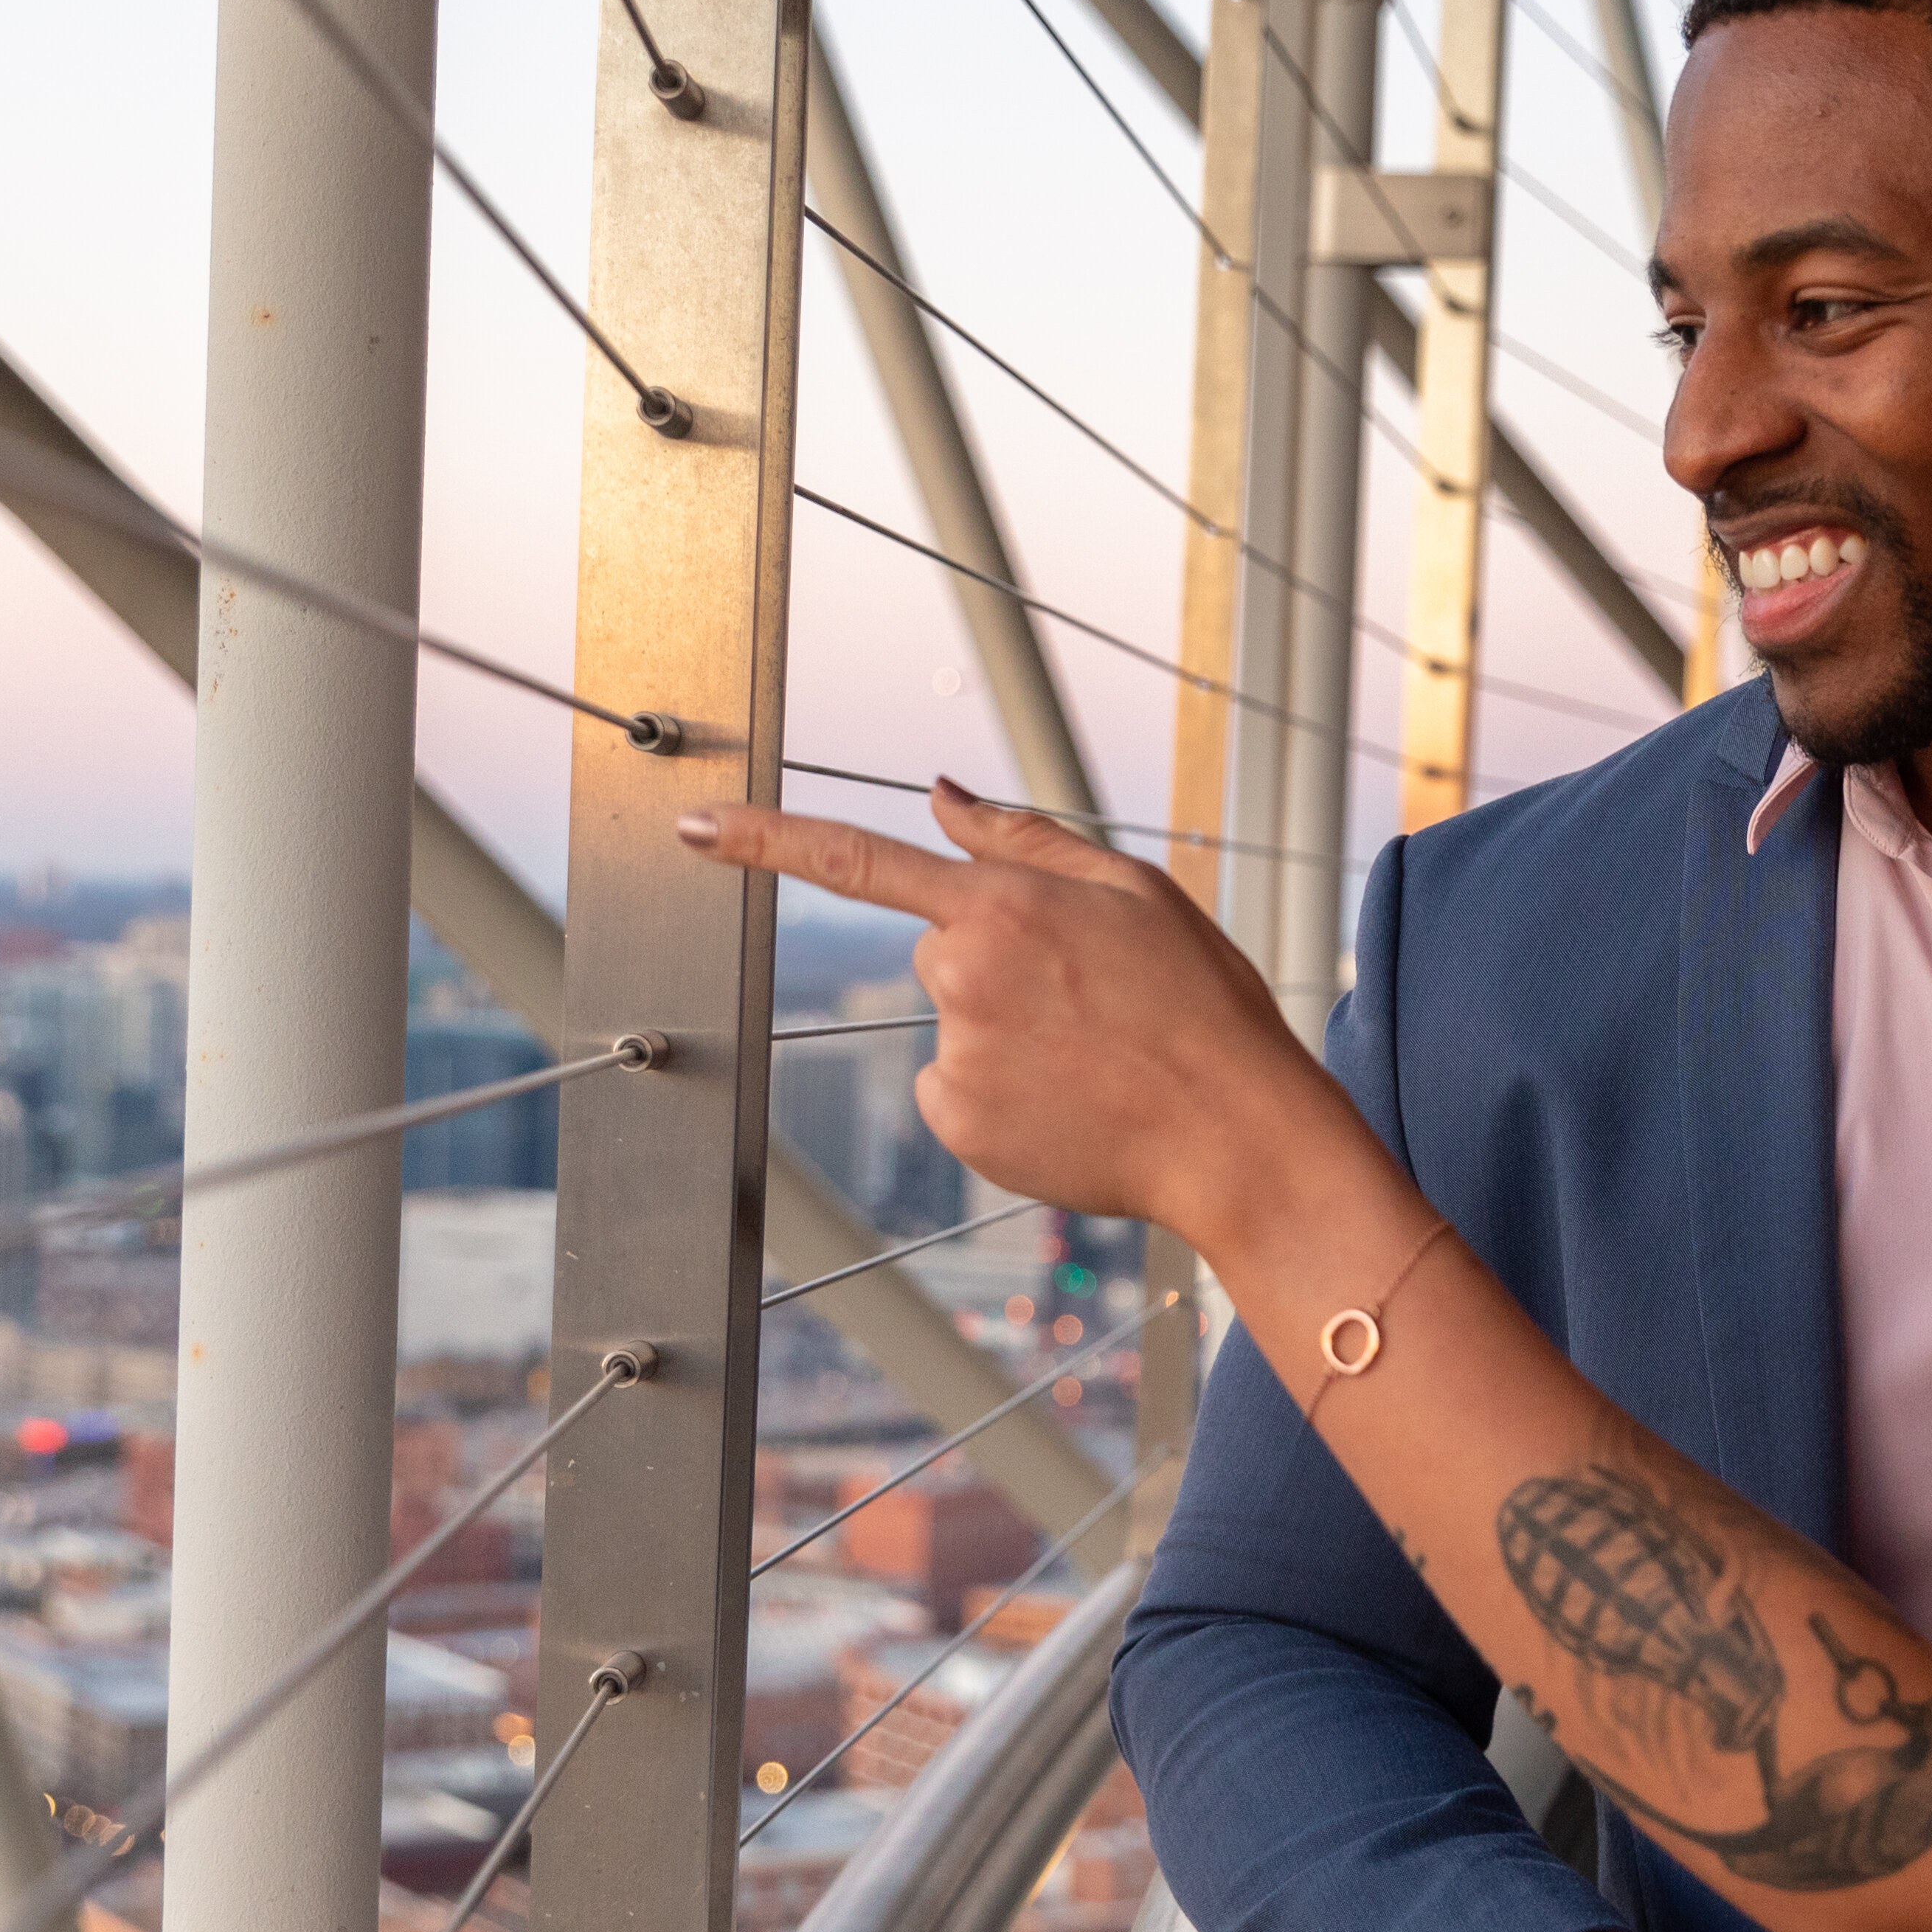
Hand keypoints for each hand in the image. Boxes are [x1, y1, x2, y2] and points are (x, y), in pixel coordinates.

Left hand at [676, 786, 1354, 1237]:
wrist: (1237, 1134)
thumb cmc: (1201, 1004)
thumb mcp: (1135, 893)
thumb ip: (1025, 840)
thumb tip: (940, 797)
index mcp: (1003, 904)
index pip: (857, 860)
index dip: (766, 840)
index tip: (694, 828)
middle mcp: (963, 976)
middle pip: (940, 950)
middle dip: (998, 963)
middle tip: (1091, 1000)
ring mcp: (957, 1055)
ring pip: (956, 1023)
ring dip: (1008, 1033)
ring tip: (1094, 1059)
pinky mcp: (960, 1125)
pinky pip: (958, 1093)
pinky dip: (1003, 1097)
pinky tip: (1071, 1103)